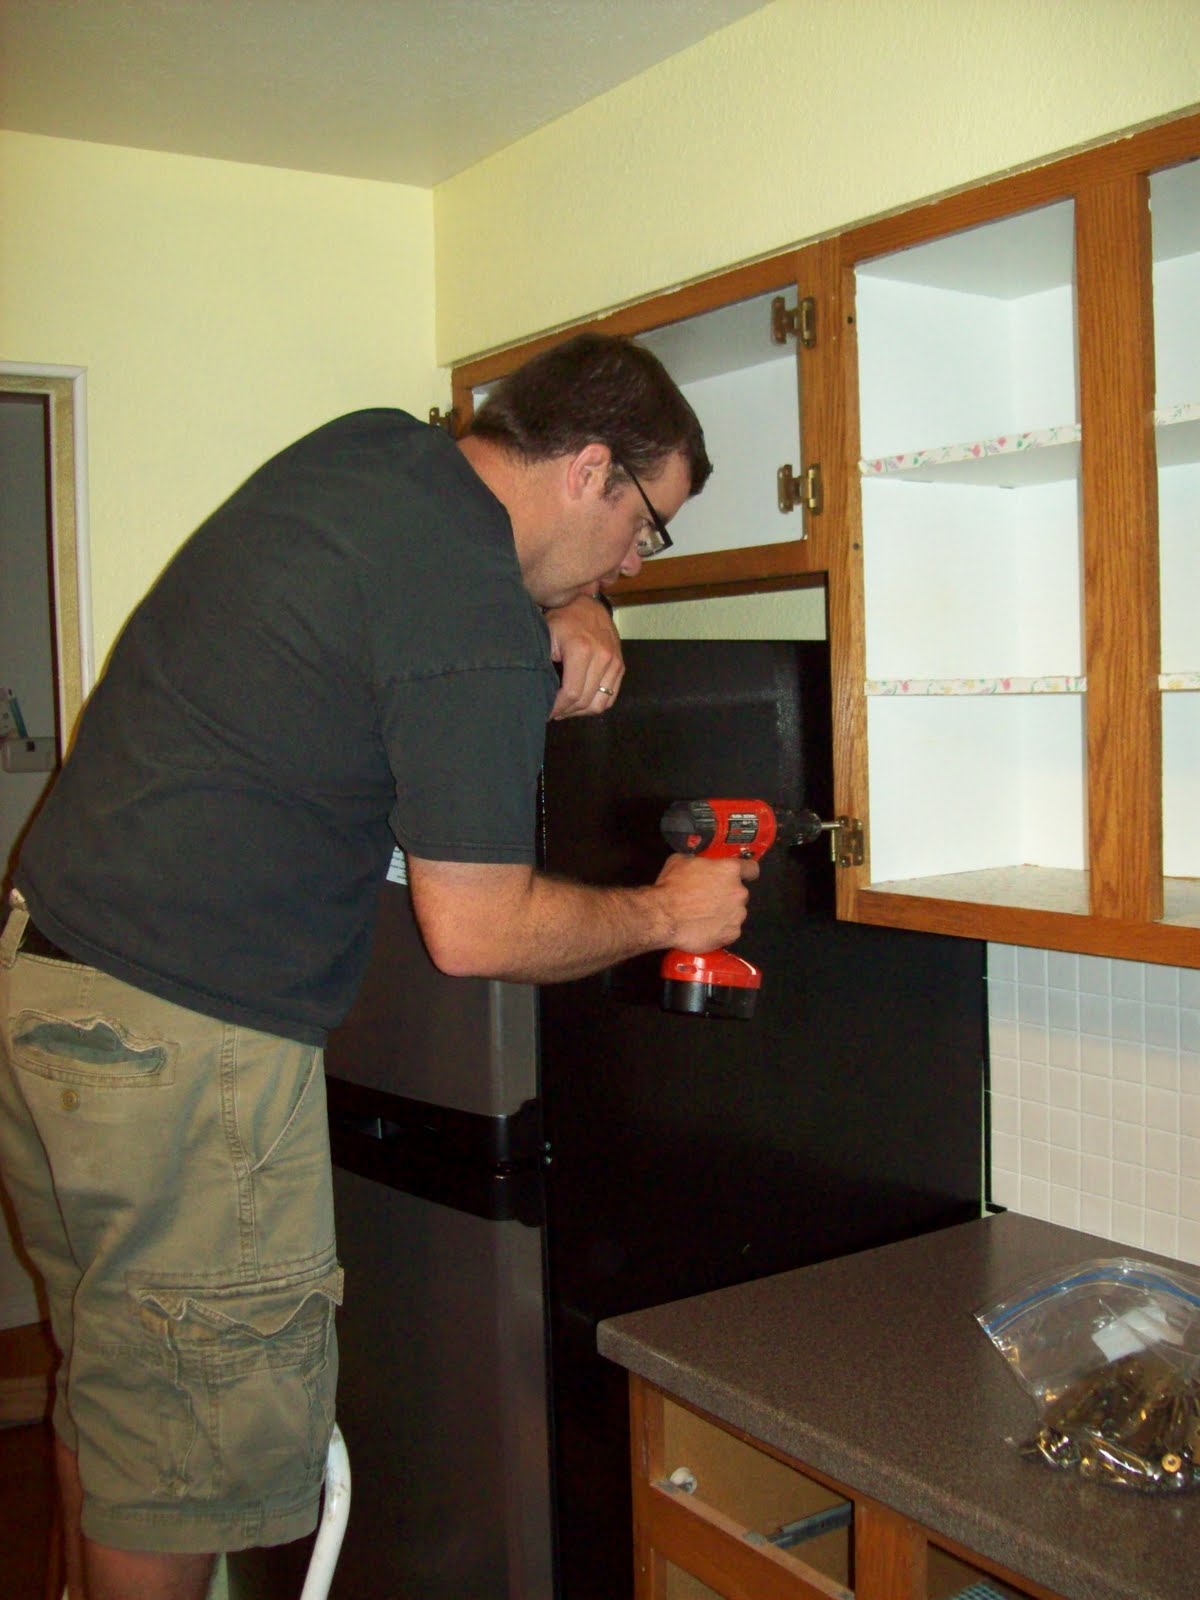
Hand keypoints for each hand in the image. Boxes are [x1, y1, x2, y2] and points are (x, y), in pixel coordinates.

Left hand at [543, 595, 623, 718]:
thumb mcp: (546, 637)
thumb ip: (544, 665)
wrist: (585, 604)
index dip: (558, 708)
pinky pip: (611, 696)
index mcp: (581, 649)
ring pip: (600, 703)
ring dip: (581, 711)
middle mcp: (603, 656)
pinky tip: (581, 702)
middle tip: (553, 712)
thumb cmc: (561, 619)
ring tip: (566, 709)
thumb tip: (540, 694)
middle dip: (567, 712)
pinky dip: (596, 704)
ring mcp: (615, 662)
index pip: (571, 693)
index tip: (546, 712)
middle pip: (585, 701)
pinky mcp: (621, 666)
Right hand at [652, 852, 758, 953]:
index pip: (751, 869)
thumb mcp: (680, 861)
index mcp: (730, 870)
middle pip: (740, 893)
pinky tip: (705, 928)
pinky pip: (729, 930)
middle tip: (709, 899)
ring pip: (736, 912)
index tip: (739, 877)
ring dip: (725, 913)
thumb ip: (698, 861)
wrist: (664, 916)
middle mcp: (739, 892)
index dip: (745, 873)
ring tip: (705, 917)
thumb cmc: (671, 886)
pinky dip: (720, 930)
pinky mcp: (732, 934)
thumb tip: (699, 864)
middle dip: (728, 895)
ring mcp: (737, 915)